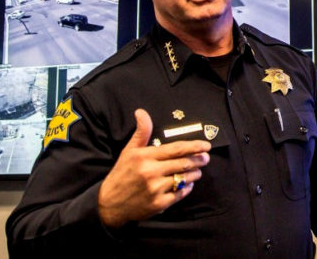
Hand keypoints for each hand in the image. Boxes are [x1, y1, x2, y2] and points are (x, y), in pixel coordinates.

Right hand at [97, 108, 210, 227]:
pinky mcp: (158, 204)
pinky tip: (188, 184)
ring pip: (184, 178)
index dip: (194, 146)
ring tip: (197, 171)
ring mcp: (155, 189)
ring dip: (195, 173)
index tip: (206, 145)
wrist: (109, 204)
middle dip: (198, 160)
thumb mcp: (129, 151)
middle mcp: (151, 172)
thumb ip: (141, 132)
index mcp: (145, 157)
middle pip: (183, 163)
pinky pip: (180, 193)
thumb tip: (141, 112)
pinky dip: (187, 188)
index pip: (176, 149)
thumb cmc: (122, 174)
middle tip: (206, 158)